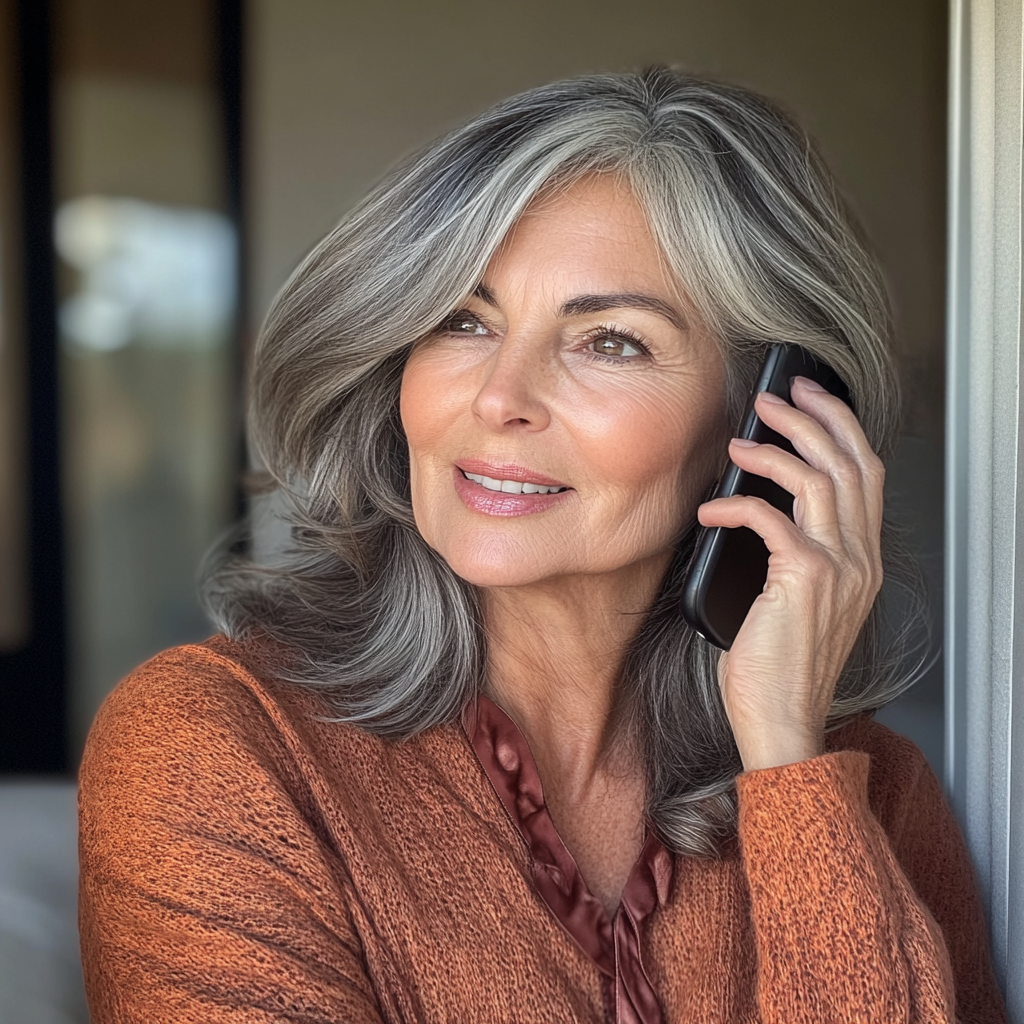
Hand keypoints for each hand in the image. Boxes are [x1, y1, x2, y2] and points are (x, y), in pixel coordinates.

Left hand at [696, 376, 883, 771]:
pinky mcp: (803, 580)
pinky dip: (736, 505)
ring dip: (775, 449)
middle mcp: (860, 559)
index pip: (866, 474)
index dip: (841, 427)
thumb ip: (796, 552)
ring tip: (740, 440)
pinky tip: (711, 509)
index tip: (811, 399)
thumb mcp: (799, 600)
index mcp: (863, 561)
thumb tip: (759, 504)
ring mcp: (838, 568)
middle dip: (812, 418)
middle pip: (848, 464)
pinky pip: (769, 518)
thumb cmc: (779, 664)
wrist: (782, 718)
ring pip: (817, 479)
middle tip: (776, 397)